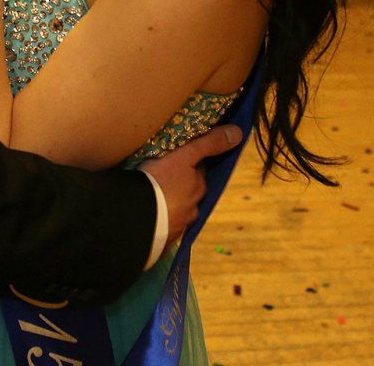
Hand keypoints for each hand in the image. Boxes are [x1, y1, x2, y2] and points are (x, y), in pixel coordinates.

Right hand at [139, 123, 243, 244]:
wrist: (135, 216)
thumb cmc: (159, 181)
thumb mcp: (184, 156)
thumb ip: (209, 144)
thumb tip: (239, 134)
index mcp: (198, 188)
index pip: (198, 172)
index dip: (188, 163)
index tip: (176, 157)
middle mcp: (192, 209)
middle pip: (188, 192)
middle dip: (179, 185)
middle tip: (161, 175)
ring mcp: (177, 226)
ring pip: (176, 210)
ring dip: (168, 204)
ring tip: (151, 196)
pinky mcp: (161, 239)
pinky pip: (162, 226)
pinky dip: (157, 220)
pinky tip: (148, 215)